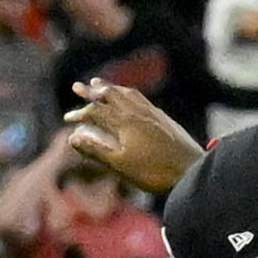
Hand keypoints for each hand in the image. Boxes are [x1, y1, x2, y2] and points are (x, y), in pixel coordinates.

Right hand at [62, 81, 203, 195]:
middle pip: (111, 95)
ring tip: (101, 85)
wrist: (191, 171)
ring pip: (128, 94)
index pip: (96, 112)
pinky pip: (141, 99)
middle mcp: (137, 113)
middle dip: (92, 91)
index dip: (80, 114)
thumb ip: (96, 150)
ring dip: (111, 88)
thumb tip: (72, 138)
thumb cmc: (153, 172)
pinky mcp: (163, 118)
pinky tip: (130, 98)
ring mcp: (152, 113)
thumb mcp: (120, 165)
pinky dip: (128, 94)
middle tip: (78, 86)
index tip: (67, 119)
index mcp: (125, 123)